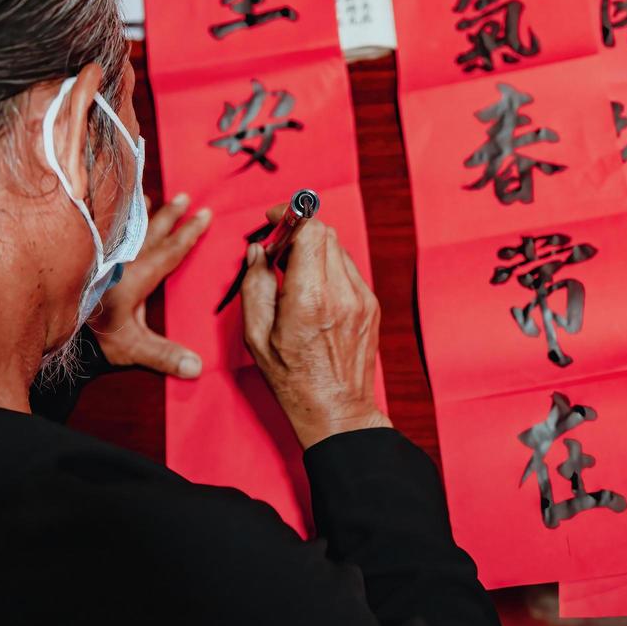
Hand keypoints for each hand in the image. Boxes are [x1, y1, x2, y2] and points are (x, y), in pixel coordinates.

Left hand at [91, 193, 209, 377]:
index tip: (205, 214)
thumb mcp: (133, 347)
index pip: (171, 249)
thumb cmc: (95, 336)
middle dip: (170, 214)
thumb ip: (164, 355)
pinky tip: (112, 217)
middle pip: (151, 231)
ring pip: (126, 226)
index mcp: (138, 276)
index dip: (190, 232)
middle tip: (185, 197)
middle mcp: (122, 259)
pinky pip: (104, 231)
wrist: (55, 329)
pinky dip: (113, 220)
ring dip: (140, 213)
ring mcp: (103, 255)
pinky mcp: (86, 257)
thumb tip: (197, 368)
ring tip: (148, 197)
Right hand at [241, 214, 389, 449]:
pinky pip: (348, 268)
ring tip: (295, 276)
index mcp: (310, 300)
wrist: (337, 410)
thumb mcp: (256, 336)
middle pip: (324, 233)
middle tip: (278, 251)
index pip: (310, 231)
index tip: (274, 219)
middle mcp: (342, 293)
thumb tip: (258, 252)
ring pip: (337, 248)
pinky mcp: (371, 305)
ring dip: (313, 250)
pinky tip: (315, 293)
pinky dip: (328, 268)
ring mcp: (362, 298)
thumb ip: (255, 286)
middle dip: (298, 232)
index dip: (290, 215)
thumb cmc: (293, 379)